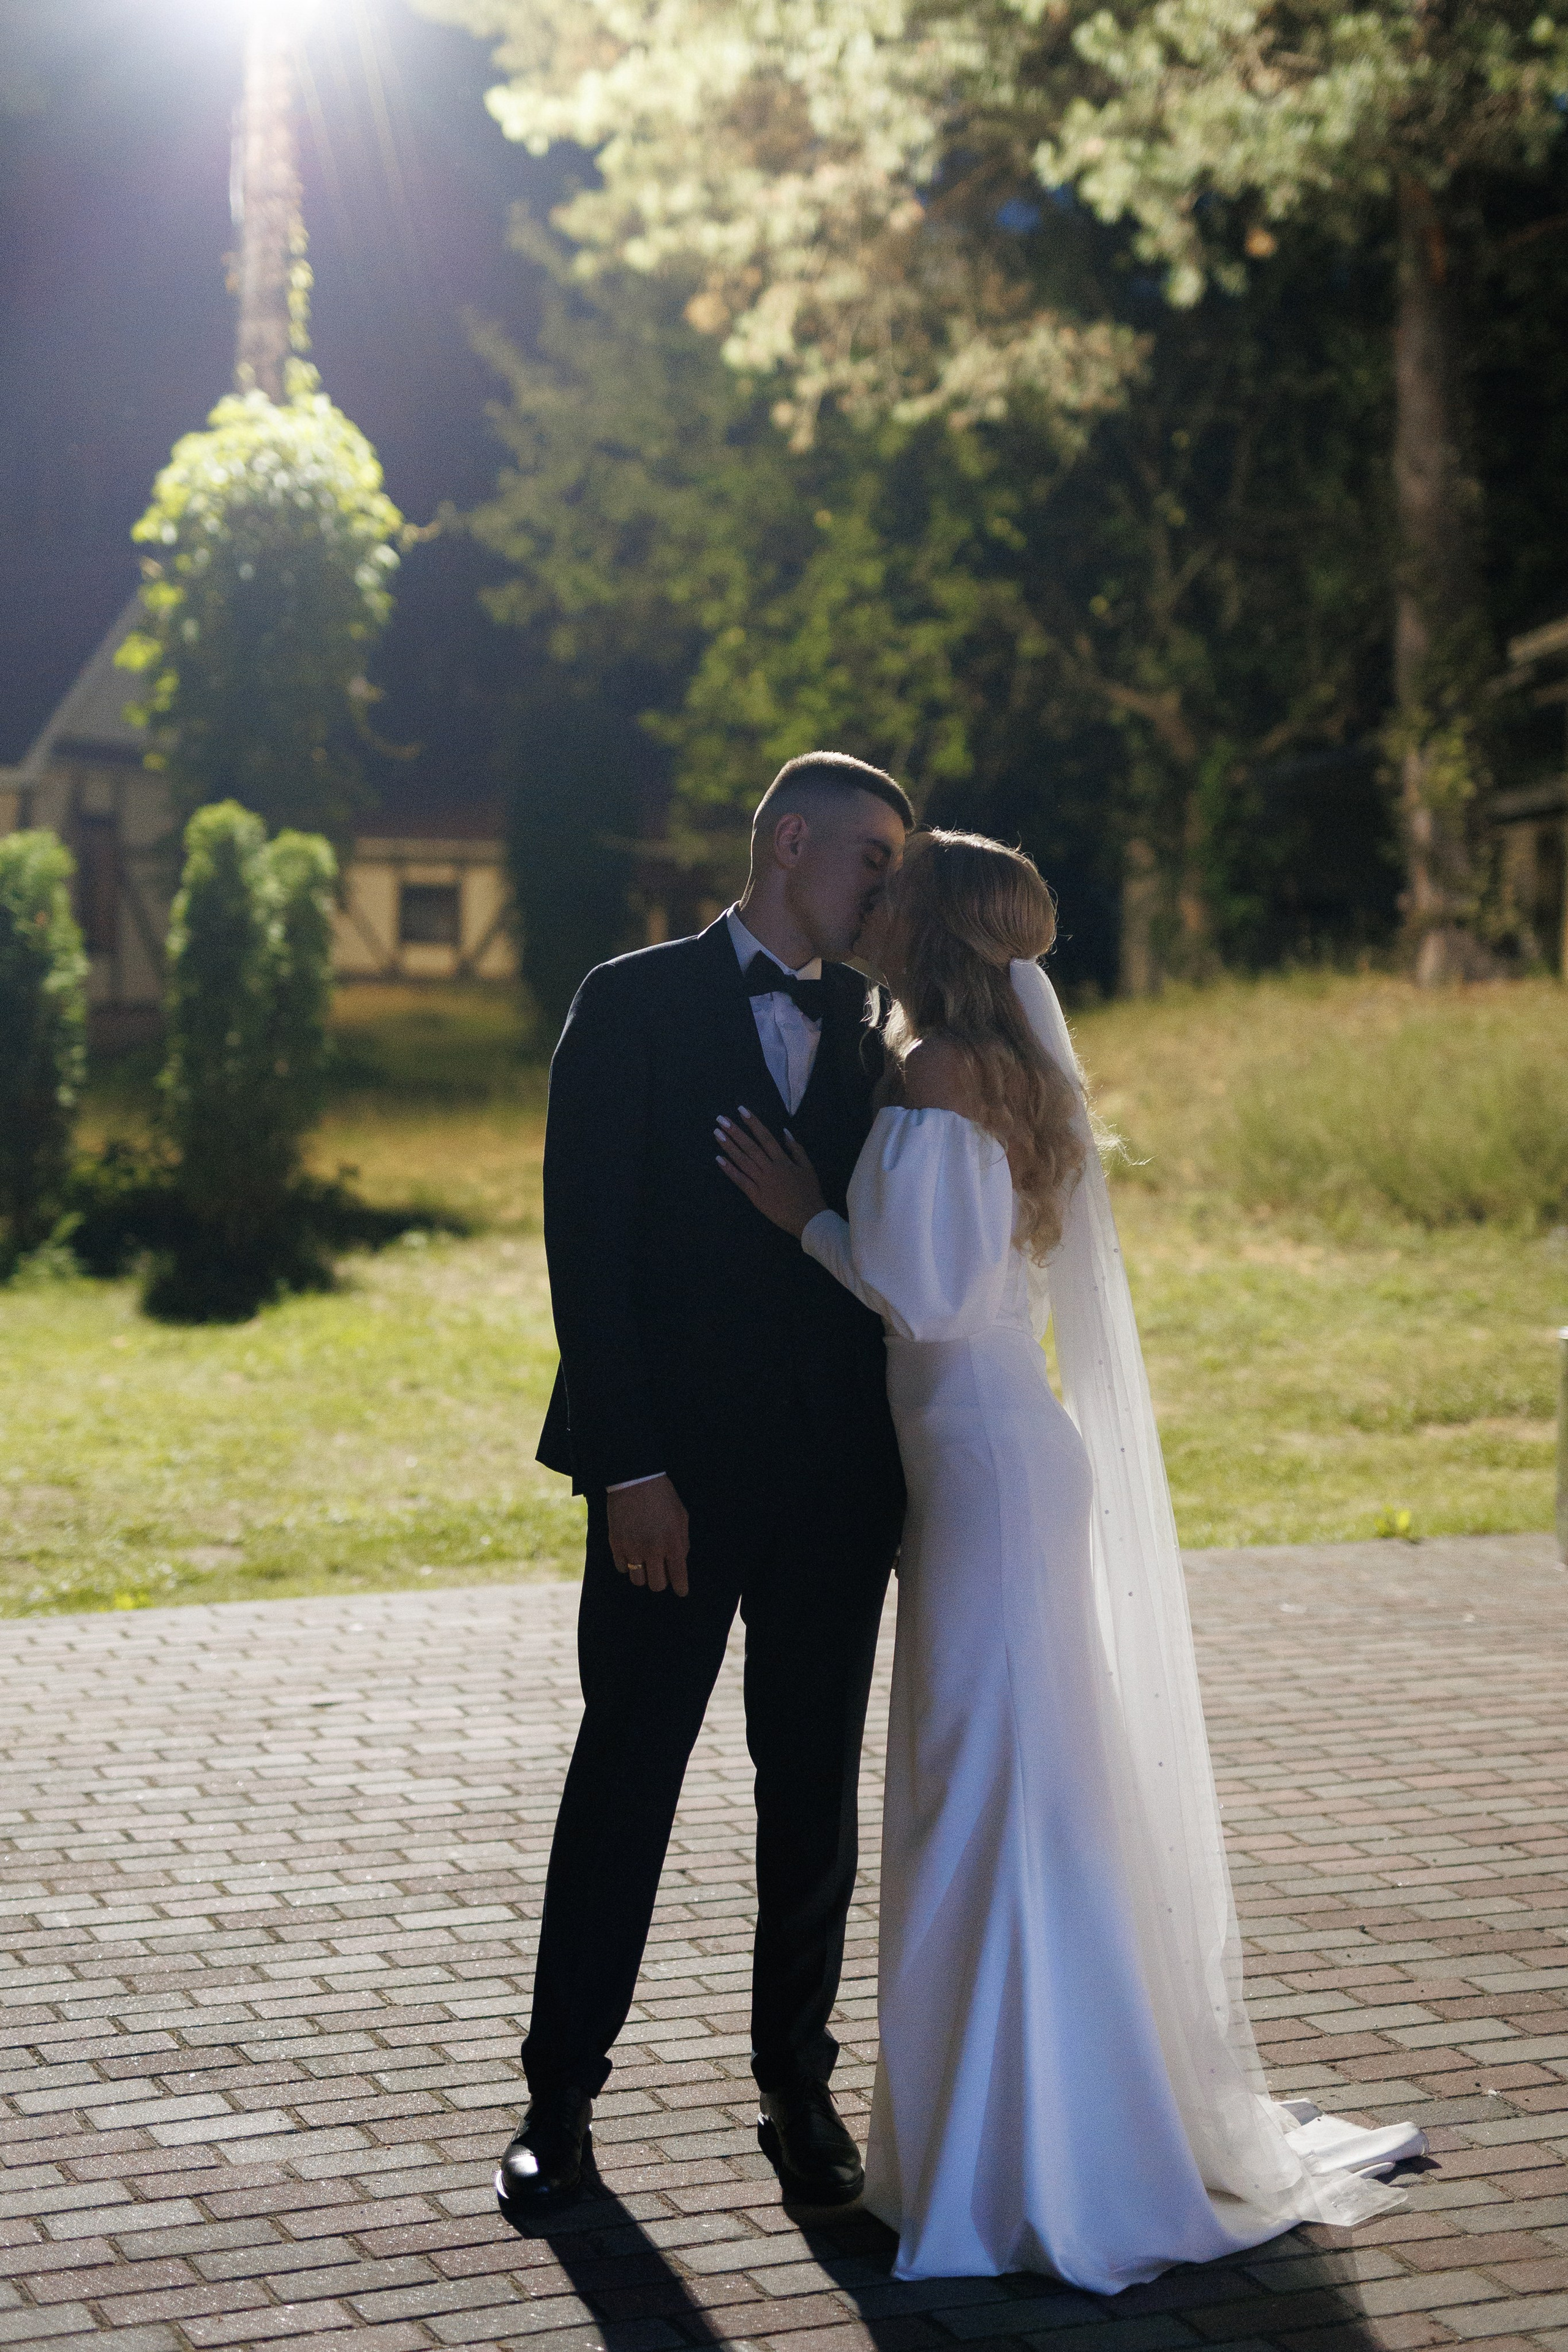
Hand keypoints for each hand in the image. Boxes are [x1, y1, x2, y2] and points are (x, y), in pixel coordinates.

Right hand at [607, 1474, 689, 1596]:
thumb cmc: (662, 1496)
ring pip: (637, 1581)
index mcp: (673, 1543)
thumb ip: (682, 1542)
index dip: (680, 1588)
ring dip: (643, 1574)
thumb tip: (679, 1562)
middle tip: (660, 1571)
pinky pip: (621, 1568)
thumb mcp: (681, 1517)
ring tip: (644, 1561)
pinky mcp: (616, 1544)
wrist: (634, 1479)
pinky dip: (627, 1564)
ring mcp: (633, 1549)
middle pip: (656, 1585)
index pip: (678, 1577)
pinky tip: (631, 1552)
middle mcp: (653, 1550)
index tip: (681, 1591)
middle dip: (660, 1581)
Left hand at [715, 1107, 826, 1236]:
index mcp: (783, 1161)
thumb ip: (796, 1149)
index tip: (742, 1110)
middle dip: (735, 1131)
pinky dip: (729, 1170)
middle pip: (750, 1146)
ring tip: (717, 1133)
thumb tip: (785, 1132)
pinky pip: (740, 1181)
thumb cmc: (810, 1193)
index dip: (753, 1123)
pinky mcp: (756, 1196)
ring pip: (743, 1161)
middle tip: (721, 1118)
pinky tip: (719, 1159)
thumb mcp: (808, 1168)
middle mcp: (770, 1169)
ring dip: (729, 1146)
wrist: (809, 1219)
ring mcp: (762, 1182)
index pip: (765, 1137)